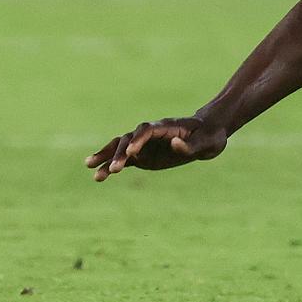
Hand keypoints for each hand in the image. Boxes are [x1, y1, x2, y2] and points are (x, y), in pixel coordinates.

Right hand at [84, 117, 227, 181]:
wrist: (209, 134)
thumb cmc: (211, 136)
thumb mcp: (208, 142)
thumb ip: (190, 145)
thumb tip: (174, 144)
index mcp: (168, 127)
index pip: (148, 130)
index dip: (139, 140)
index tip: (132, 152)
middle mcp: (152, 134)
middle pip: (130, 138)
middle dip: (120, 152)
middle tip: (114, 169)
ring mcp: (146, 144)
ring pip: (121, 147)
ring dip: (106, 156)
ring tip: (90, 169)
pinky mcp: (143, 155)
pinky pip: (124, 160)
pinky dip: (110, 166)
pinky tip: (97, 175)